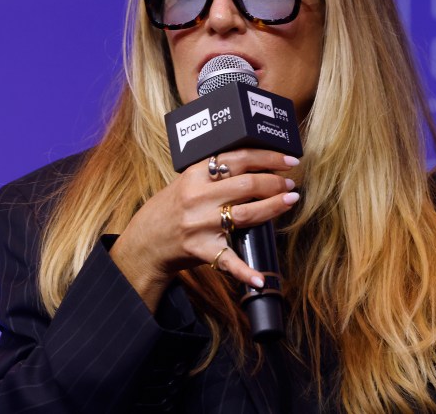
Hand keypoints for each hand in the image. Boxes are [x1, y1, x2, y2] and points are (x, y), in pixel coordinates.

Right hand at [109, 149, 299, 310]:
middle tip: (290, 183)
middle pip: (247, 185)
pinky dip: (245, 271)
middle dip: (275, 182)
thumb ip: (216, 173)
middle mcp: (198, 196)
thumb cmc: (172, 208)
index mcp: (195, 174)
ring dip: (273, 206)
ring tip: (290, 200)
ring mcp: (200, 224)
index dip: (267, 157)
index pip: (238, 158)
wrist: (145, 241)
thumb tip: (258, 164)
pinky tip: (260, 278)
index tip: (287, 159)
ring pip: (246, 214)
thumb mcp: (188, 181)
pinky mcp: (201, 249)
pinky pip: (227, 260)